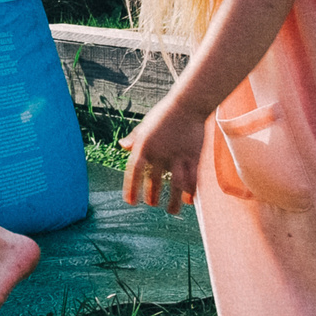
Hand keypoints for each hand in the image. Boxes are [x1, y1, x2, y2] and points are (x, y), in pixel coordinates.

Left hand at [121, 97, 204, 214]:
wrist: (188, 104)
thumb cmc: (164, 114)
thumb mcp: (145, 124)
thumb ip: (134, 137)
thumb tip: (122, 146)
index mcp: (145, 145)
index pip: (133, 171)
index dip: (131, 188)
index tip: (130, 202)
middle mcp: (160, 153)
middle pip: (154, 180)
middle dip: (152, 195)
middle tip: (152, 204)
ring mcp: (178, 155)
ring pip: (175, 185)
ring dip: (172, 201)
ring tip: (170, 211)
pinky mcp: (194, 156)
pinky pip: (192, 178)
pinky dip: (190, 191)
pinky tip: (188, 201)